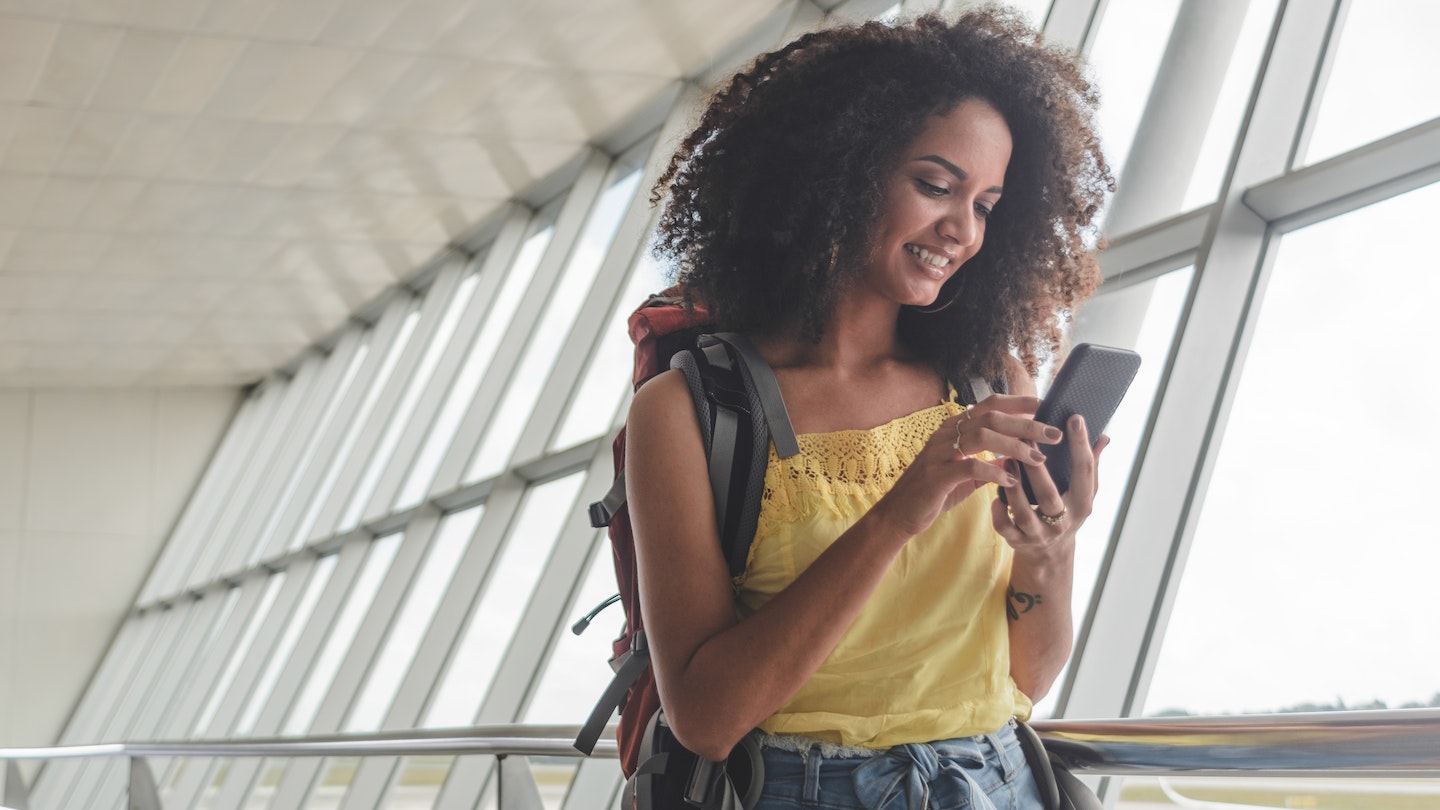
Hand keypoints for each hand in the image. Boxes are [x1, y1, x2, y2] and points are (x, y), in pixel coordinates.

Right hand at [874, 394, 1060, 536]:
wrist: (899, 514)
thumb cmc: (934, 492)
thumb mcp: (966, 475)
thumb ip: (989, 464)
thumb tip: (1016, 459)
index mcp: (954, 429)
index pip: (990, 404)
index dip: (1019, 403)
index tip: (1047, 407)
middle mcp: (946, 434)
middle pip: (992, 417)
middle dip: (1026, 424)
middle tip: (1054, 434)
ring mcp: (939, 453)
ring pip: (982, 436)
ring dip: (1014, 446)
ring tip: (1037, 458)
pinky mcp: (936, 476)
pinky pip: (969, 467)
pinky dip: (993, 472)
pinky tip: (1010, 481)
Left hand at [991, 414, 1109, 552]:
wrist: (1050, 554)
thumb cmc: (1067, 511)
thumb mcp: (1083, 493)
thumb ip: (1091, 465)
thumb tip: (1104, 436)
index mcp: (1082, 504)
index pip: (1085, 472)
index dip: (1081, 445)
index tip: (1075, 418)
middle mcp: (1063, 522)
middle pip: (1048, 495)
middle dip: (1036, 468)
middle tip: (1025, 437)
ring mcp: (1039, 534)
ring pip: (1023, 512)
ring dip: (1013, 486)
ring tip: (1007, 460)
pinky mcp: (1018, 541)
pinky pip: (1004, 527)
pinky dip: (998, 510)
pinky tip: (995, 492)